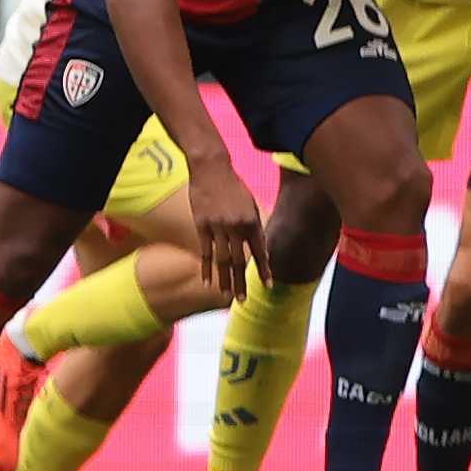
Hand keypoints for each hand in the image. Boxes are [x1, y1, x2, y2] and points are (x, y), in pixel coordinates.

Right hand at [186, 153, 265, 304]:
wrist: (212, 169)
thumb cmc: (234, 187)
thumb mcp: (251, 204)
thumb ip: (254, 227)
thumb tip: (260, 249)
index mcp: (251, 220)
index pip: (259, 251)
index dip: (264, 268)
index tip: (268, 284)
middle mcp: (235, 226)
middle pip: (239, 260)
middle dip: (242, 282)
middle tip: (243, 301)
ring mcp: (217, 227)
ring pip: (221, 260)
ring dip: (225, 280)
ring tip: (228, 296)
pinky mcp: (201, 225)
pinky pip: (204, 251)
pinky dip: (206, 268)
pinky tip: (207, 282)